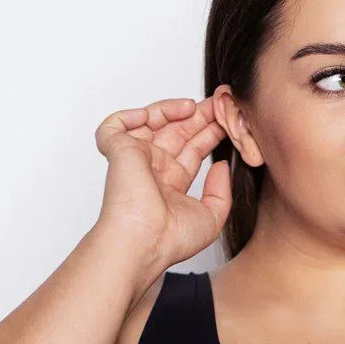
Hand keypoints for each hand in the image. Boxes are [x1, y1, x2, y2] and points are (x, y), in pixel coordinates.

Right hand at [93, 96, 231, 270]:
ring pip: (151, 122)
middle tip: (219, 102)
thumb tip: (222, 165)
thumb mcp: (212, 217)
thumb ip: (221, 191)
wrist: (144, 242)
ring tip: (195, 106)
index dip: (210, 133)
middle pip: (177, 132)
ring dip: (173, 109)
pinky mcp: (118, 151)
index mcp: (172, 184)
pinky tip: (153, 116)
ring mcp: (135, 159)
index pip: (193, 150)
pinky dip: (132, 115)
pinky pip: (117, 124)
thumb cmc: (171, 240)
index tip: (228, 120)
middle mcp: (154, 169)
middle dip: (199, 116)